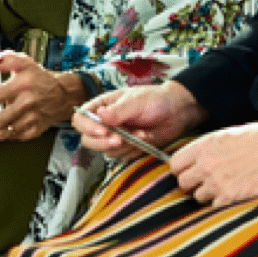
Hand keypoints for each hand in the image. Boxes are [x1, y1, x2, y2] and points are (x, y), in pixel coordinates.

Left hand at [0, 51, 83, 140]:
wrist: (62, 95)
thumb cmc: (39, 79)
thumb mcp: (25, 63)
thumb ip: (8, 59)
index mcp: (22, 85)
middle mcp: (27, 102)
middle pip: (0, 120)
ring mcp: (32, 117)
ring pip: (8, 131)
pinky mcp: (36, 129)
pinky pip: (17, 137)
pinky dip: (7, 135)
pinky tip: (1, 130)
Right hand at [72, 82, 204, 160]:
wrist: (177, 111)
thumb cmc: (155, 99)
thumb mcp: (136, 101)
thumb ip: (118, 110)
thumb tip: (100, 115)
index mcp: (101, 107)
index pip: (80, 119)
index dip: (87, 127)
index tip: (103, 130)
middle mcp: (104, 123)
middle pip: (88, 140)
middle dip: (103, 142)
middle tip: (120, 140)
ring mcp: (115, 137)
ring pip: (106, 151)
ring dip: (124, 146)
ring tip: (141, 133)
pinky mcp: (128, 148)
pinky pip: (123, 156)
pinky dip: (134, 150)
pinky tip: (145, 138)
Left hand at [170, 117, 257, 206]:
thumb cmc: (256, 138)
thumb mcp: (223, 136)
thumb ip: (205, 149)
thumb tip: (195, 160)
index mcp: (202, 147)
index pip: (175, 165)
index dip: (181, 170)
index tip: (188, 172)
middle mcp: (205, 165)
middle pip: (182, 183)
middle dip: (191, 184)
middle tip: (203, 183)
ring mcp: (216, 182)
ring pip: (197, 197)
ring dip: (206, 194)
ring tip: (221, 187)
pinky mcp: (230, 196)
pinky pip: (214, 205)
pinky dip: (221, 202)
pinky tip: (231, 193)